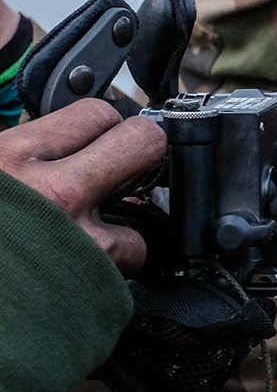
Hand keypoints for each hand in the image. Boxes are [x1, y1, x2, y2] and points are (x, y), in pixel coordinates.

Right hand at [0, 99, 165, 274]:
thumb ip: (16, 163)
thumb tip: (54, 152)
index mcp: (8, 158)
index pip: (93, 113)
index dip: (101, 130)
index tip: (96, 143)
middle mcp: (48, 189)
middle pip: (141, 142)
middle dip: (138, 155)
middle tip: (120, 174)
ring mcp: (76, 235)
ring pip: (147, 203)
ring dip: (125, 219)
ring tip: (91, 234)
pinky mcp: (94, 278)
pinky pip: (133, 255)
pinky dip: (117, 264)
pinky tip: (85, 270)